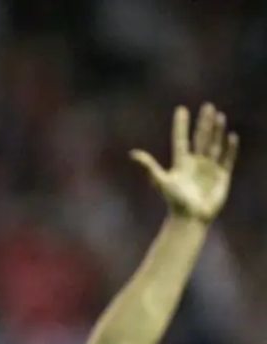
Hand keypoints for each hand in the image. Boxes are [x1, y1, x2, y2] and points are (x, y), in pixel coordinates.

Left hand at [131, 103, 238, 222]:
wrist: (190, 217)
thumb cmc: (174, 201)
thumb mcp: (161, 181)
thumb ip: (149, 167)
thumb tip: (132, 153)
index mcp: (181, 162)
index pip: (181, 139)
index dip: (181, 125)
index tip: (181, 109)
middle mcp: (196, 162)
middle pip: (201, 137)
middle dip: (204, 122)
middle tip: (207, 105)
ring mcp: (209, 168)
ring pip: (214, 144)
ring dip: (217, 131)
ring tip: (219, 116)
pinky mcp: (222, 176)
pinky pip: (227, 159)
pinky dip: (230, 148)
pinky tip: (231, 136)